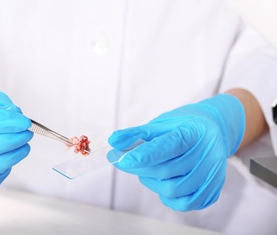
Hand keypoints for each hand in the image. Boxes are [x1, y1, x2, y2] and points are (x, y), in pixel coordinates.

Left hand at [108, 94, 244, 210]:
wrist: (213, 130)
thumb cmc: (182, 126)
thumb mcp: (160, 124)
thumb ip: (136, 133)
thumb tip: (112, 142)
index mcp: (195, 131)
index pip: (168, 146)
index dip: (144, 155)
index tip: (122, 160)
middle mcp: (209, 154)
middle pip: (167, 170)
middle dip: (140, 168)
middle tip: (124, 162)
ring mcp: (213, 175)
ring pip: (173, 189)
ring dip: (151, 182)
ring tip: (146, 171)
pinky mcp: (212, 191)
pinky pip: (184, 203)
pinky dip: (167, 196)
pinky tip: (162, 183)